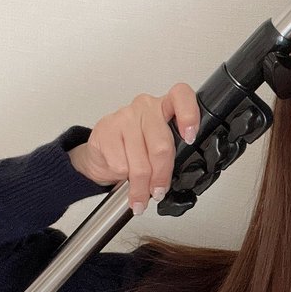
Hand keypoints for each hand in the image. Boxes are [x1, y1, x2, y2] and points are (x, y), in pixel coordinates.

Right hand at [69, 82, 200, 213]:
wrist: (100, 153)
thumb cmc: (135, 149)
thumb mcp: (159, 147)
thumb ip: (173, 153)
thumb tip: (182, 177)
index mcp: (166, 106)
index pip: (181, 95)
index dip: (189, 116)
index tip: (189, 138)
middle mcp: (146, 107)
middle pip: (161, 146)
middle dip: (161, 176)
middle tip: (158, 192)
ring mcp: (125, 116)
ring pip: (140, 162)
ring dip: (141, 186)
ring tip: (140, 196)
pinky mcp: (106, 130)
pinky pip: (120, 164)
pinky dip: (122, 177)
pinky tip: (121, 175)